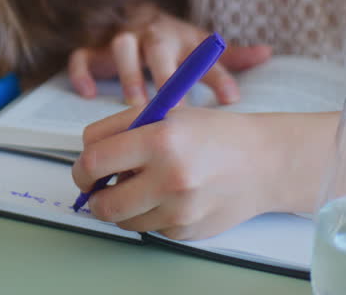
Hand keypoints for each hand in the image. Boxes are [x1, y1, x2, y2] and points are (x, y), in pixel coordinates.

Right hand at [66, 3, 270, 105]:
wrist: (136, 16)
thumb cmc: (175, 43)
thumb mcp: (202, 46)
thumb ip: (231, 56)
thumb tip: (267, 52)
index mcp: (180, 38)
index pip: (201, 56)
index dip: (217, 77)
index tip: (231, 99)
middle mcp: (151, 36)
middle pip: (159, 49)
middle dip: (167, 77)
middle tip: (178, 109)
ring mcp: (120, 40)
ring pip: (122, 48)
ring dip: (130, 75)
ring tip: (137, 104)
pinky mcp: (93, 49)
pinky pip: (82, 56)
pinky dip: (83, 73)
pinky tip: (88, 94)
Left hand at [71, 106, 276, 239]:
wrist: (263, 162)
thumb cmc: (210, 133)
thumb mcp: (164, 114)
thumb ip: (119, 131)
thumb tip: (85, 161)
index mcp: (161, 139)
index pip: (94, 162)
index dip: (81, 167)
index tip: (84, 169)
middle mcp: (171, 178)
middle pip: (104, 204)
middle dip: (94, 196)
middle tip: (98, 187)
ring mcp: (180, 210)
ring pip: (123, 220)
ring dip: (122, 206)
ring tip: (142, 185)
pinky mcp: (187, 232)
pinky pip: (149, 228)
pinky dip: (150, 214)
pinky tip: (171, 197)